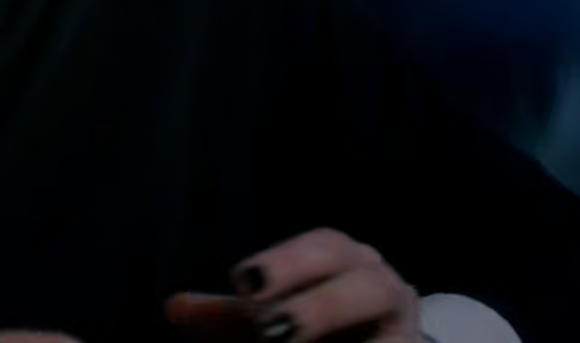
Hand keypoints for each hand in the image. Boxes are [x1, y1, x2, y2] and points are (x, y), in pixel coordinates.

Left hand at [166, 228, 418, 341]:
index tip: (246, 283)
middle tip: (270, 328)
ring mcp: (405, 332)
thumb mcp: (264, 318)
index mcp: (346, 262)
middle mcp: (385, 290)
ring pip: (396, 334)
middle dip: (321, 306)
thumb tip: (174, 307)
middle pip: (369, 285)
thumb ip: (226, 315)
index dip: (289, 261)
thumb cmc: (310, 327)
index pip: (327, 246)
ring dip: (343, 333)